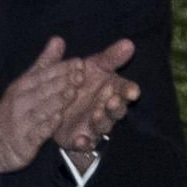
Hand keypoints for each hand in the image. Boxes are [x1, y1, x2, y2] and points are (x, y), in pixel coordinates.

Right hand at [0, 38, 134, 176]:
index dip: (62, 68)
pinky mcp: (24, 141)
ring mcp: (21, 121)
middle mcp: (20, 101)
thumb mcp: (27, 85)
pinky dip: (47, 125)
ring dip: (56, 101)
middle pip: (43, 90)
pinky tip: (58, 119)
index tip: (79, 62)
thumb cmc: (15, 111)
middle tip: (81, 75)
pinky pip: (36, 132)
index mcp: (23, 86)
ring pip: (41, 109)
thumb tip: (58, 39)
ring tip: (72, 94)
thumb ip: (45, 64)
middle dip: (62, 82)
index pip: (44, 74)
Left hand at [50, 40, 138, 162]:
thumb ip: (109, 57)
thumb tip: (129, 42)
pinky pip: (85, 143)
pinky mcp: (81, 138)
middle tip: (112, 100)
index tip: (132, 91)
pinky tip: (80, 140)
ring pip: (103, 126)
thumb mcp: (92, 66)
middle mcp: (106, 109)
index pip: (125, 90)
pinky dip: (84, 142)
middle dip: (116, 107)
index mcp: (112, 90)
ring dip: (101, 121)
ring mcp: (95, 125)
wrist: (54, 102)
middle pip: (117, 110)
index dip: (129, 91)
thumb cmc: (79, 80)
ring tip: (95, 114)